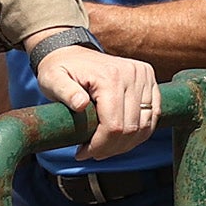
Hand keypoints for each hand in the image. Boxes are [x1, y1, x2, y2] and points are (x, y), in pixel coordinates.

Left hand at [35, 43, 161, 159]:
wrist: (71, 52)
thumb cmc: (60, 69)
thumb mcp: (52, 79)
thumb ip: (64, 92)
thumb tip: (80, 104)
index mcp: (110, 77)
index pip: (114, 125)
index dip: (100, 146)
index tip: (82, 153)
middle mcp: (132, 75)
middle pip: (131, 129)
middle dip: (111, 148)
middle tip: (92, 153)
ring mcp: (144, 77)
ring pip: (145, 126)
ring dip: (127, 143)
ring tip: (105, 147)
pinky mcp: (150, 80)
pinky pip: (154, 115)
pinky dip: (140, 132)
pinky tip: (121, 139)